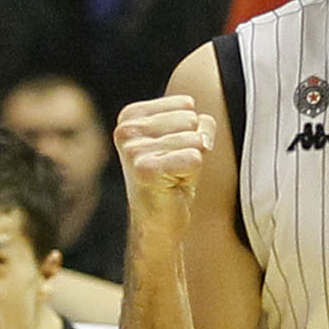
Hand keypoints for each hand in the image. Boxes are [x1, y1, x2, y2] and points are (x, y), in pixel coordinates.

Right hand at [114, 94, 213, 227]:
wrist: (159, 222)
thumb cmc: (174, 177)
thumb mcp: (188, 139)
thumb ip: (200, 123)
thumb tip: (202, 136)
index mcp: (131, 116)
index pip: (186, 105)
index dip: (190, 131)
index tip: (171, 152)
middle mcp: (127, 130)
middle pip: (190, 120)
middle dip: (192, 145)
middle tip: (173, 167)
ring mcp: (133, 150)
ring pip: (194, 140)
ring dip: (191, 162)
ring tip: (172, 177)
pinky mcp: (146, 170)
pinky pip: (194, 158)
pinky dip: (192, 175)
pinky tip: (173, 186)